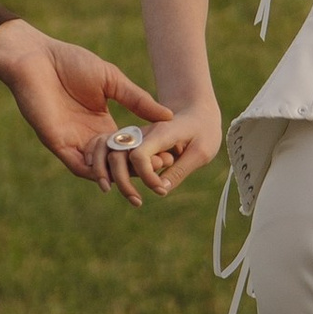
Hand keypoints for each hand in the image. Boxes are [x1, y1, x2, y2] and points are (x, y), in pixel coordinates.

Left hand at [0, 20, 170, 194]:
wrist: (36, 56)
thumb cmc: (71, 62)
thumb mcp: (113, 81)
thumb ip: (138, 100)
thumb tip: (169, 115)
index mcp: (102, 122)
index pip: (128, 147)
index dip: (148, 153)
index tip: (169, 156)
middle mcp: (89, 136)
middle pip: (116, 162)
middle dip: (137, 171)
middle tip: (159, 175)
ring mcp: (72, 141)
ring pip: (98, 169)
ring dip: (118, 176)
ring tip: (139, 181)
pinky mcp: (56, 142)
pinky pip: (76, 165)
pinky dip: (93, 173)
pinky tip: (110, 176)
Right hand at [96, 96, 222, 199]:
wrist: (195, 110)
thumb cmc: (203, 129)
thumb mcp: (202, 151)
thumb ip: (181, 169)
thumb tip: (162, 188)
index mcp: (160, 132)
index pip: (140, 155)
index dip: (146, 176)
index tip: (161, 190)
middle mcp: (141, 133)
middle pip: (117, 155)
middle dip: (123, 182)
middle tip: (138, 202)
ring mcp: (134, 137)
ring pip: (110, 155)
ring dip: (113, 178)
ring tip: (133, 199)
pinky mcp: (131, 142)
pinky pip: (113, 155)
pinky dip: (112, 171)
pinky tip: (125, 187)